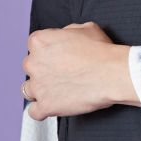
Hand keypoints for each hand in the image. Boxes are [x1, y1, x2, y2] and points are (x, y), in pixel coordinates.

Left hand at [22, 21, 140, 119]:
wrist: (112, 74)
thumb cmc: (102, 51)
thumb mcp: (87, 28)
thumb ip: (68, 32)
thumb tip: (66, 37)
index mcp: (40, 42)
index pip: (35, 46)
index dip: (49, 51)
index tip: (60, 56)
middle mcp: (33, 63)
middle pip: (31, 67)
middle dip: (44, 70)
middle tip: (62, 73)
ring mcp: (38, 86)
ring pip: (28, 90)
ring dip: (40, 90)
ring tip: (57, 91)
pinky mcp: (46, 106)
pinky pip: (34, 112)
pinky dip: (42, 111)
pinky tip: (53, 107)